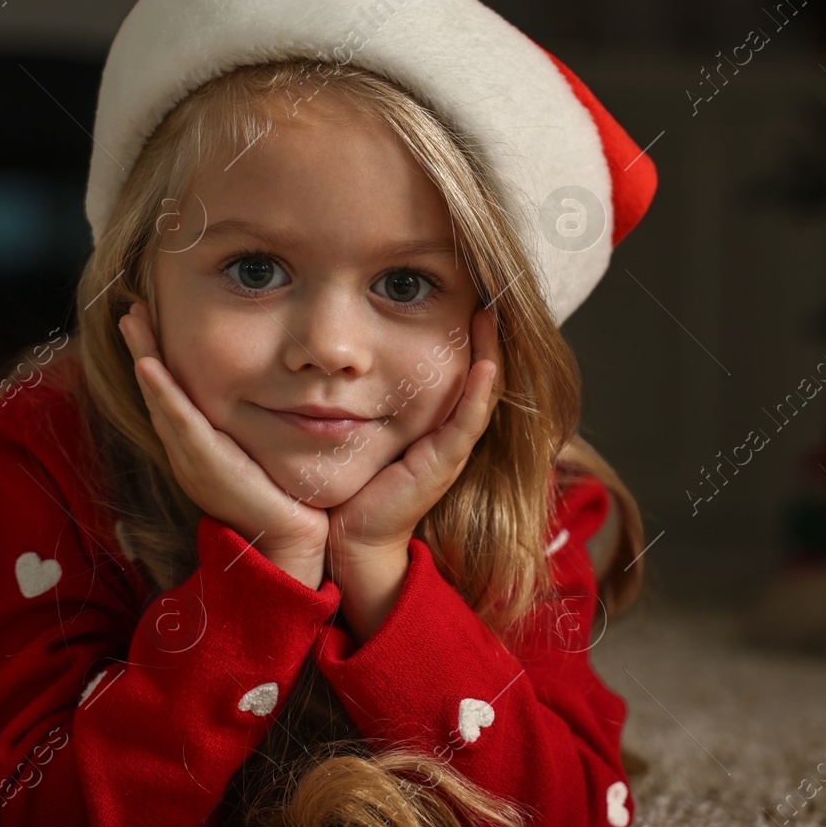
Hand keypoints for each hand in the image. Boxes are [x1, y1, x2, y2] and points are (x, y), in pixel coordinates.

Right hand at [119, 301, 328, 586]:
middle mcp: (187, 452)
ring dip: (145, 357)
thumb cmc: (284, 498)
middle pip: (157, 391)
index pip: (171, 395)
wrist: (289, 542)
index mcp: (197, 449)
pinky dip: (164, 393)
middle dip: (142, 348)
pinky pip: (181, 423)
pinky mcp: (206, 466)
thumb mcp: (262, 452)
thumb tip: (275, 389)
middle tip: (131, 310)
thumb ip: (255, 426)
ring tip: (134, 322)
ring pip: (161, 399)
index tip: (151, 322)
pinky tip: (150, 367)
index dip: (157, 358)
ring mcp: (192, 460)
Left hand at [328, 305, 502, 566]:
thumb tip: (336, 352)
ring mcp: (450, 448)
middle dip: (484, 333)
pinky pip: (468, 423)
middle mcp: (448, 432)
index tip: (462, 291)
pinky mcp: (442, 465)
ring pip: (481, 392)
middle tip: (485, 290)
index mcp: (432, 421)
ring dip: (489, 352)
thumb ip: (357, 394)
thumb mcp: (357, 426)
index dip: (466, 332)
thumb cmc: (349, 482)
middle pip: (478, 373)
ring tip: (489, 313)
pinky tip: (483, 365)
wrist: (348, 536)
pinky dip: (477, 393)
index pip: (458, 366)